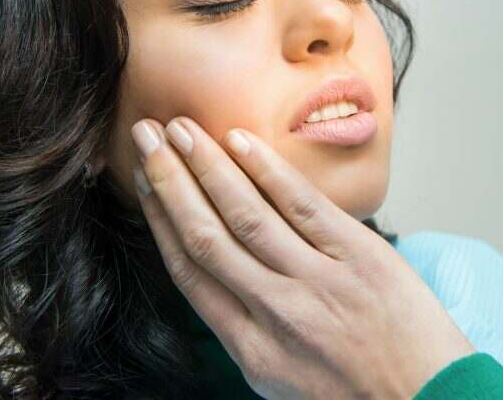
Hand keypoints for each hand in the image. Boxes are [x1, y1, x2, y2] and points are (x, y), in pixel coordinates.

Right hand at [129, 116, 475, 399]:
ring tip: (181, 128)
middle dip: (169, 182)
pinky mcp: (358, 256)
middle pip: (206, 236)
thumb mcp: (284, 378)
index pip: (190, 273)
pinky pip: (302, 205)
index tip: (145, 185)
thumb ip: (248, 328)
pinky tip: (240, 141)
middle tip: (146, 136)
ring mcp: (316, 282)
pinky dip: (267, 170)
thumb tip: (222, 275)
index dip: (160, 222)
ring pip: (245, 215)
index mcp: (251, 349)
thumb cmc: (358, 392)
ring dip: (207, 166)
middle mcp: (275, 313)